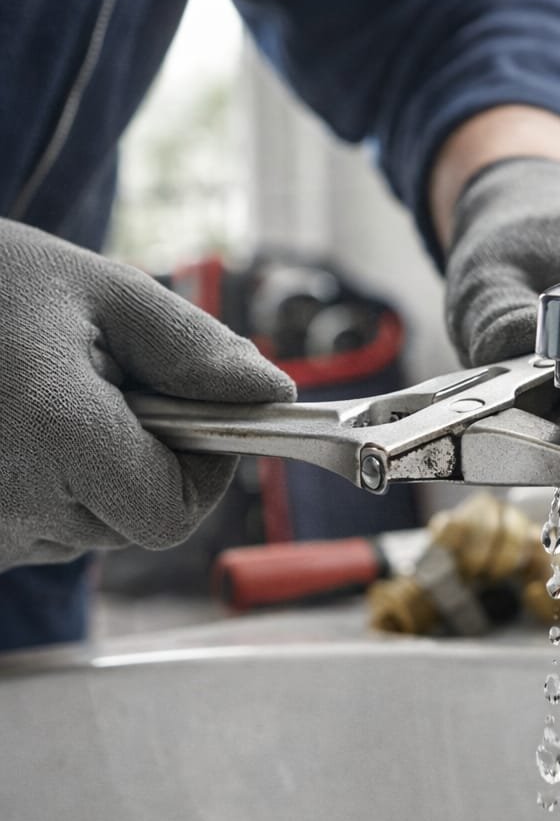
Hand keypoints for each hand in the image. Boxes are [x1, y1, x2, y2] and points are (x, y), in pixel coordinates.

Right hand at [0, 219, 295, 570]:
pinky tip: (20, 427)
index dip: (203, 472)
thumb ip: (194, 349)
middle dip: (147, 460)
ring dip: (95, 472)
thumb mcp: (102, 291)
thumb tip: (272, 393)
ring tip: (48, 401)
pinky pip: (37, 528)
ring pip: (86, 527)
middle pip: (133, 521)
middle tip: (108, 389)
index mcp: (52, 433)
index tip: (194, 417)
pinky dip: (50, 486)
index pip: (172, 515)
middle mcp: (7, 501)